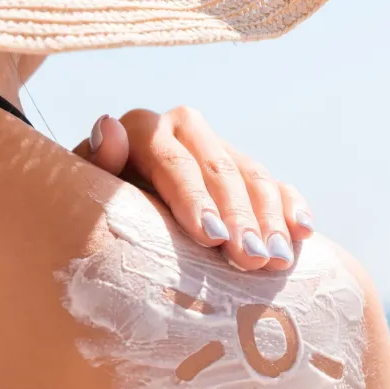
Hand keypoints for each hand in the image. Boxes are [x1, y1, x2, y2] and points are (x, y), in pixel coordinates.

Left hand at [71, 107, 314, 271]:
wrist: (115, 222)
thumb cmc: (95, 213)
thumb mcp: (85, 192)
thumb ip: (97, 164)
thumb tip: (110, 126)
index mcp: (146, 129)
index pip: (175, 163)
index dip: (195, 200)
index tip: (211, 238)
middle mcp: (188, 130)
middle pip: (222, 172)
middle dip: (239, 218)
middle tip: (250, 259)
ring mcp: (222, 149)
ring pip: (256, 178)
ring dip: (270, 221)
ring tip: (276, 260)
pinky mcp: (248, 172)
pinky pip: (280, 186)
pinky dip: (293, 209)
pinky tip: (303, 233)